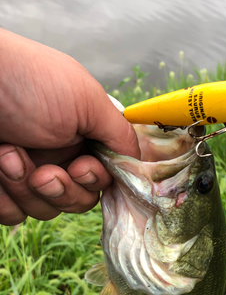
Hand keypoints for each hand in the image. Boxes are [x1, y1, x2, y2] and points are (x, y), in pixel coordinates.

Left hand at [0, 29, 139, 225]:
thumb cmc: (25, 81)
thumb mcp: (86, 100)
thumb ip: (121, 134)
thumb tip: (141, 162)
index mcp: (83, 136)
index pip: (105, 178)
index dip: (95, 181)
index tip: (80, 169)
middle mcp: (59, 155)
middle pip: (78, 201)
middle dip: (61, 189)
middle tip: (42, 171)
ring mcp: (28, 172)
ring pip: (45, 210)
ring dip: (26, 187)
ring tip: (7, 154)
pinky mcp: (1, 186)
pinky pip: (13, 214)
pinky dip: (3, 197)